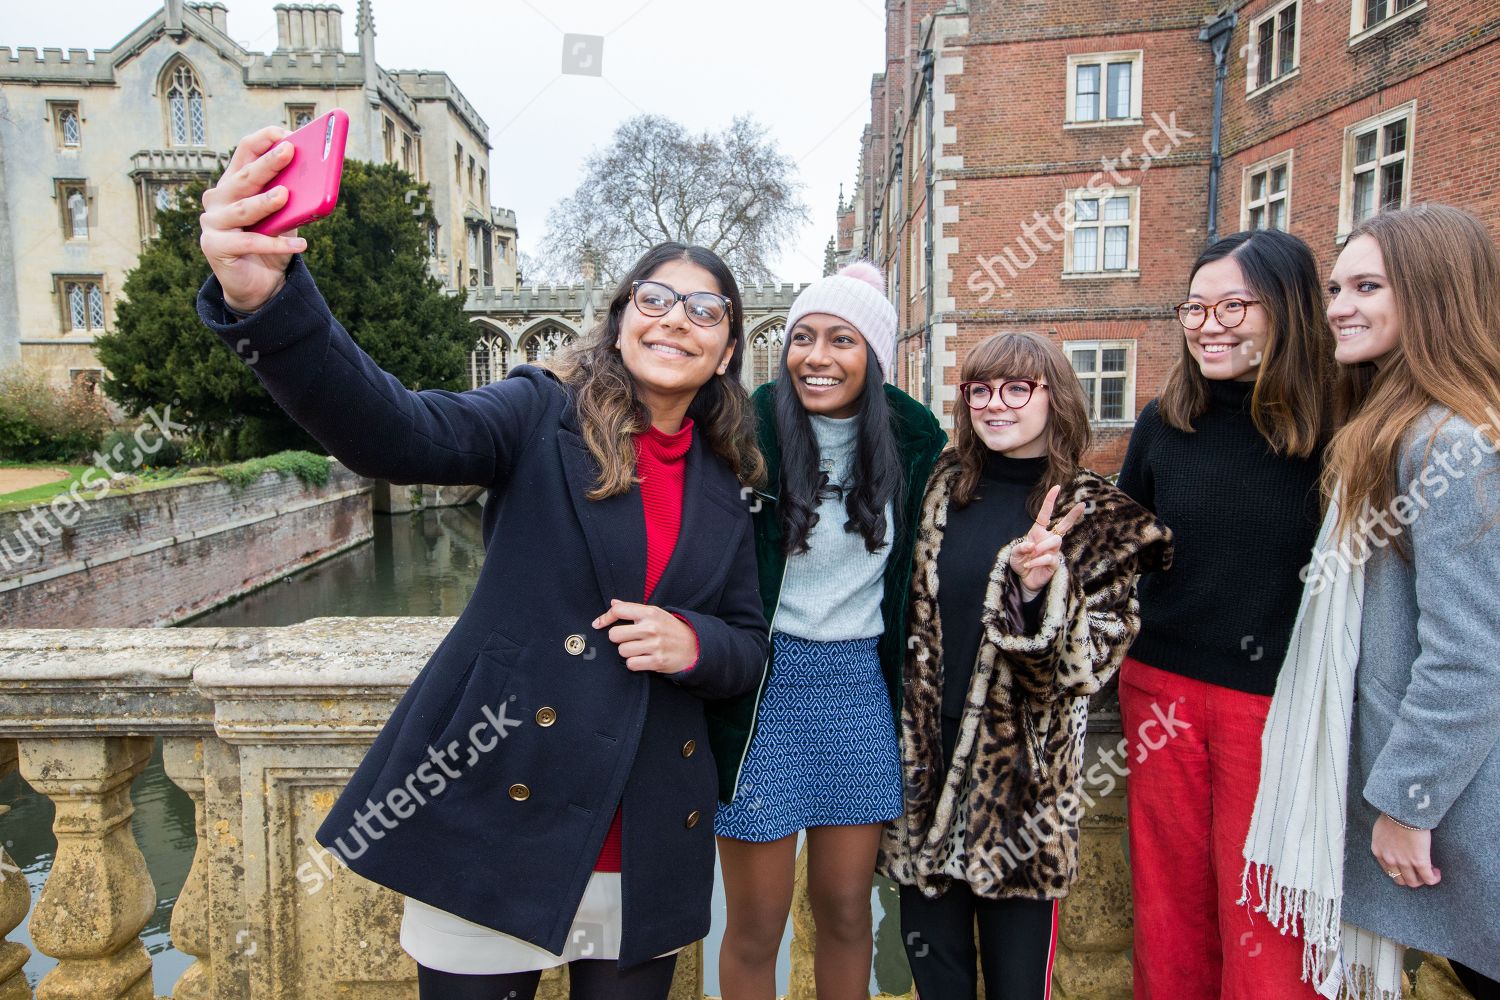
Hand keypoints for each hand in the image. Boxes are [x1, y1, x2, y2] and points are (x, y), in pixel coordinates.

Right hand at [199, 125, 307, 312]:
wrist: (259, 284)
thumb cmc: (271, 242)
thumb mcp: (284, 216)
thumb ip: (293, 197)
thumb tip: (318, 180)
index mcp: (234, 181)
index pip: (246, 150)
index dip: (266, 140)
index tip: (290, 135)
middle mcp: (218, 197)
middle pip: (244, 176)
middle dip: (268, 163)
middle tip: (289, 151)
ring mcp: (212, 221)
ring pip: (244, 209)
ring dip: (266, 201)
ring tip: (286, 195)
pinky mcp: (214, 246)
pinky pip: (250, 242)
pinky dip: (277, 243)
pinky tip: (301, 243)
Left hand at [592, 599, 696, 674]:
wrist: (695, 646)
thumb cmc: (671, 629)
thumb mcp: (655, 613)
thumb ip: (633, 608)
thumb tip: (613, 602)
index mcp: (650, 612)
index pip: (618, 610)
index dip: (605, 617)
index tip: (599, 624)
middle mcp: (651, 628)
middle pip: (614, 634)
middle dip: (619, 638)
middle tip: (629, 638)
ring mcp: (654, 645)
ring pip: (622, 651)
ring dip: (627, 652)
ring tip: (639, 649)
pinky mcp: (657, 661)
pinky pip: (631, 664)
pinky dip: (634, 663)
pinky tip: (643, 659)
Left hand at [1009, 484, 1085, 594]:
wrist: (1024, 580)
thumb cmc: (1021, 562)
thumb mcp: (1014, 553)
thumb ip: (1020, 547)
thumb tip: (1032, 545)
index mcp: (1038, 532)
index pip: (1046, 514)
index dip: (1050, 501)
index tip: (1056, 487)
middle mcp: (1048, 539)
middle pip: (1064, 525)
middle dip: (1073, 515)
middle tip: (1082, 504)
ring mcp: (1054, 551)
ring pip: (1055, 541)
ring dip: (1041, 547)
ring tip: (1031, 555)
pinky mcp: (1055, 563)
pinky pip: (1049, 557)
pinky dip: (1037, 560)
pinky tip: (1029, 564)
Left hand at [1372, 814, 1440, 888]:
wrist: (1404, 810)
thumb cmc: (1394, 813)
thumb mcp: (1381, 828)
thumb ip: (1384, 839)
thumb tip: (1392, 840)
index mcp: (1378, 851)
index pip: (1388, 870)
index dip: (1400, 871)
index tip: (1408, 866)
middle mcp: (1389, 859)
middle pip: (1400, 880)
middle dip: (1411, 878)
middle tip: (1420, 871)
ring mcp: (1404, 862)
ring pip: (1413, 882)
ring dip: (1422, 879)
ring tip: (1430, 870)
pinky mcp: (1419, 861)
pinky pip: (1428, 878)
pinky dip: (1433, 878)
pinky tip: (1436, 872)